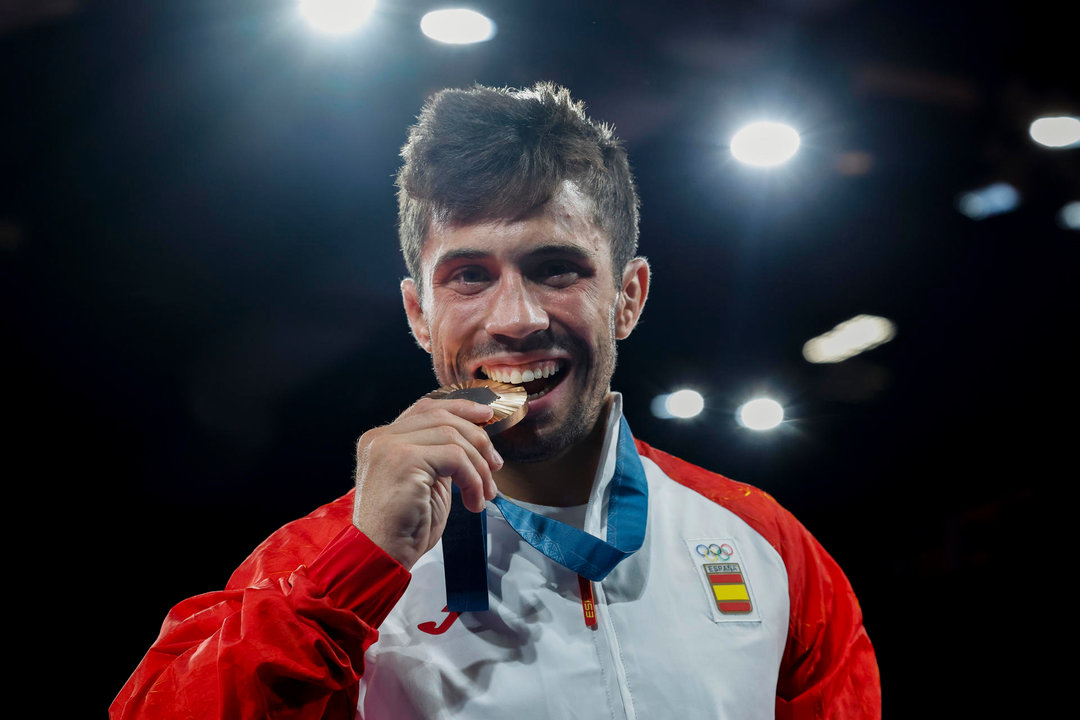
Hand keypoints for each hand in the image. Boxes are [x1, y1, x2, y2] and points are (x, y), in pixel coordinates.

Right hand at [352, 397, 502, 569]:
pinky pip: (455, 458)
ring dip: (478, 466)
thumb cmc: (403, 528)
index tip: (487, 416)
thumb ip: (438, 457)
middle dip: (478, 439)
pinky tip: (473, 502)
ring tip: (485, 493)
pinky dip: (473, 479)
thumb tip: (475, 441)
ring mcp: (390, 447)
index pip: (426, 408)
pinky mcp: (404, 461)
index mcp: (382, 440)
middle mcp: (381, 438)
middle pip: (442, 417)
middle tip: (496, 466)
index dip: (460, 407)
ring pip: (453, 437)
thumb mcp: (424, 482)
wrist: (381, 556)